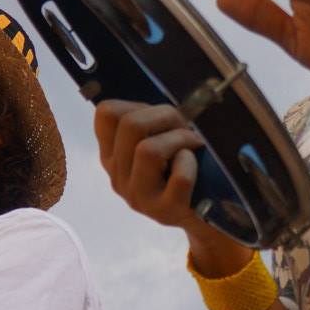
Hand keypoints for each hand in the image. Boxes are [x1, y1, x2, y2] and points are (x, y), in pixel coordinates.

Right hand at [94, 100, 207, 230]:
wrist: (204, 213)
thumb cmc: (183, 167)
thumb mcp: (158, 140)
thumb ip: (148, 121)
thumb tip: (153, 97)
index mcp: (112, 155)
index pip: (105, 113)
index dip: (138, 105)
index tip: (157, 119)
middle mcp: (118, 177)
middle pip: (130, 125)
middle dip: (166, 117)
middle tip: (184, 128)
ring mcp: (139, 198)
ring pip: (148, 150)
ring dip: (179, 139)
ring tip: (192, 146)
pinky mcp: (165, 212)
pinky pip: (179, 177)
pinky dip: (191, 163)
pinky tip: (194, 166)